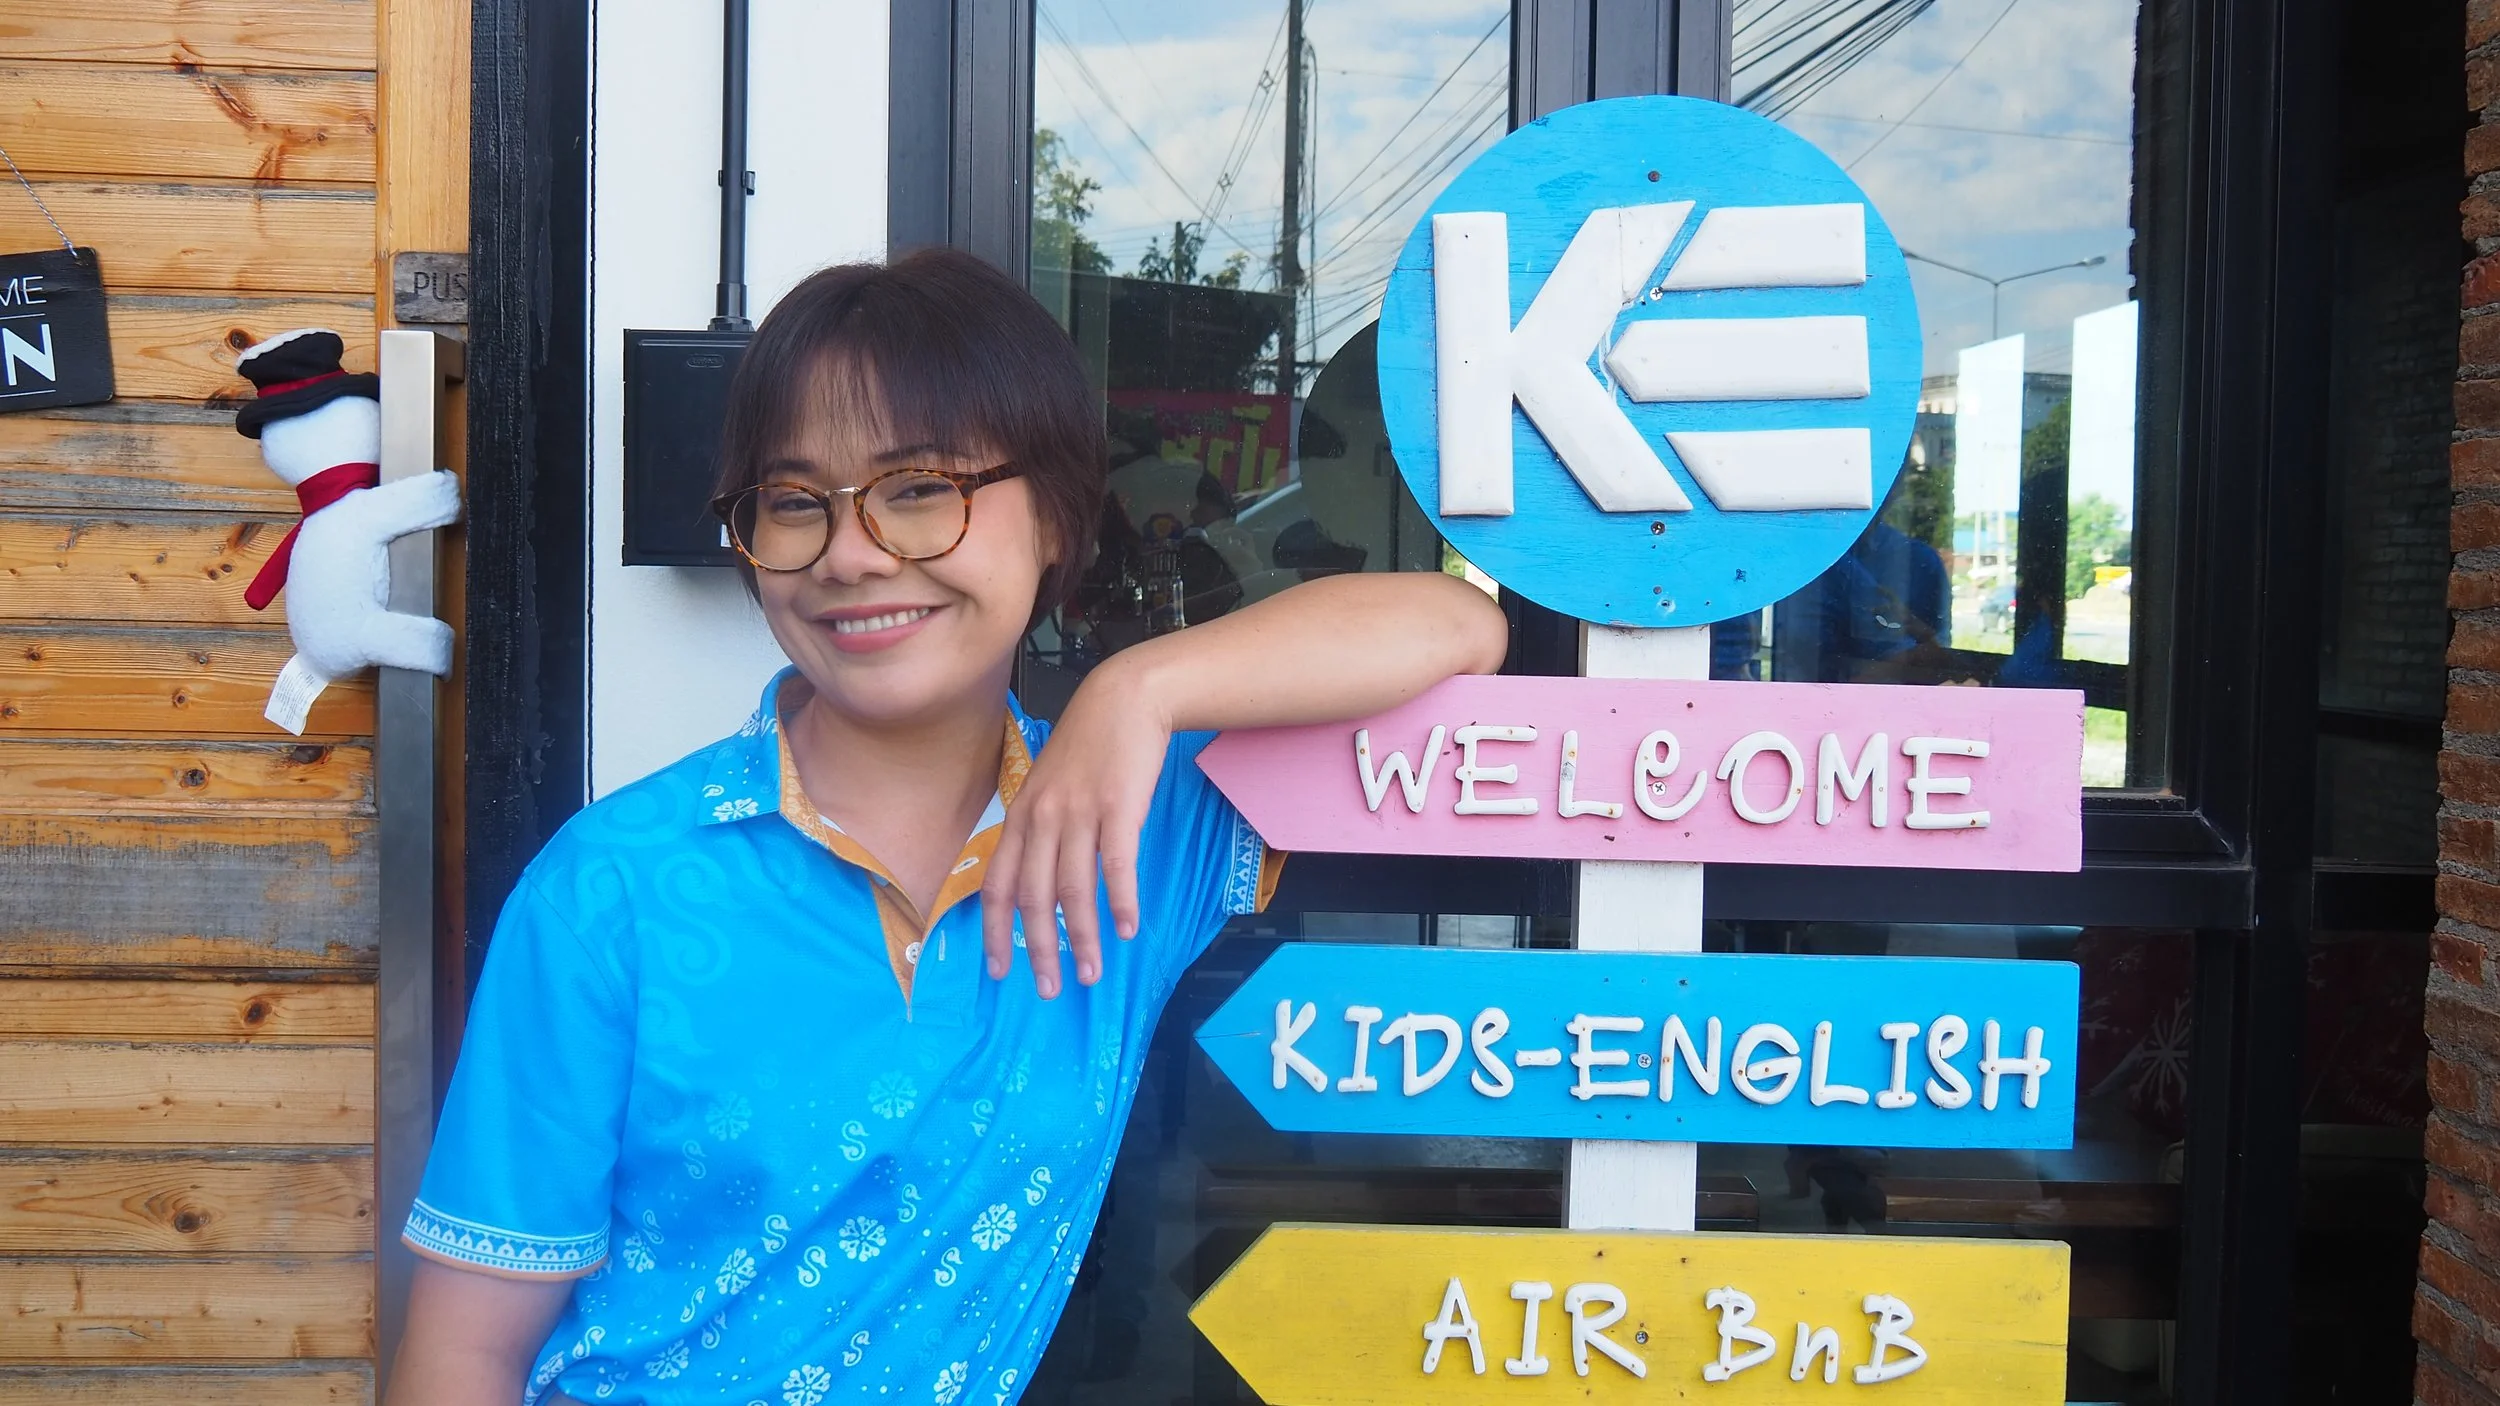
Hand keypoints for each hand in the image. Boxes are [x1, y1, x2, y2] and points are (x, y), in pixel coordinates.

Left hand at [980, 661, 1172, 997]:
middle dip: (1038, 949)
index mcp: (1020, 816)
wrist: (1124, 700)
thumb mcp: (1049, 786)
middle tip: (1049, 989)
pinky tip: (1128, 929)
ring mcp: (1079, 813)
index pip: (996, 885)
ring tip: (1091, 972)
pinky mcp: (1117, 808)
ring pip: (1073, 890)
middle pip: (1032, 897)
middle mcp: (1042, 818)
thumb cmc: (1089, 747)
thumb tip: (1040, 886)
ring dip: (1082, 938)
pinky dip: (1120, 901)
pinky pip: (1117, 865)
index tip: (999, 971)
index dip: (994, 932)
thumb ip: (1040, 831)